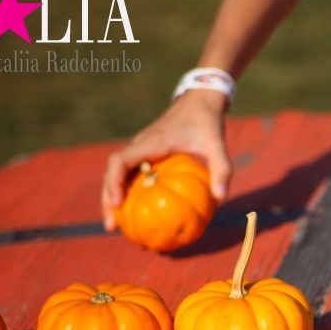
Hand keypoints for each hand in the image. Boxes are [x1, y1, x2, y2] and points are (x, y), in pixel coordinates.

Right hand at [101, 88, 232, 231]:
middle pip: (113, 173)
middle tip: (112, 226)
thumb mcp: (218, 144)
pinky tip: (141, 213)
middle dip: (108, 199)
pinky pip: (132, 175)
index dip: (115, 182)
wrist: (200, 102)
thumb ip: (222, 168)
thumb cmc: (207, 123)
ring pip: (119, 175)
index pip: (121, 161)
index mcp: (150, 142)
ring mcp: (141, 150)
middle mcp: (140, 146)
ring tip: (118, 226)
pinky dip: (130, 193)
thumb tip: (221, 197)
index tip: (118, 203)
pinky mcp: (146, 154)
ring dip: (114, 198)